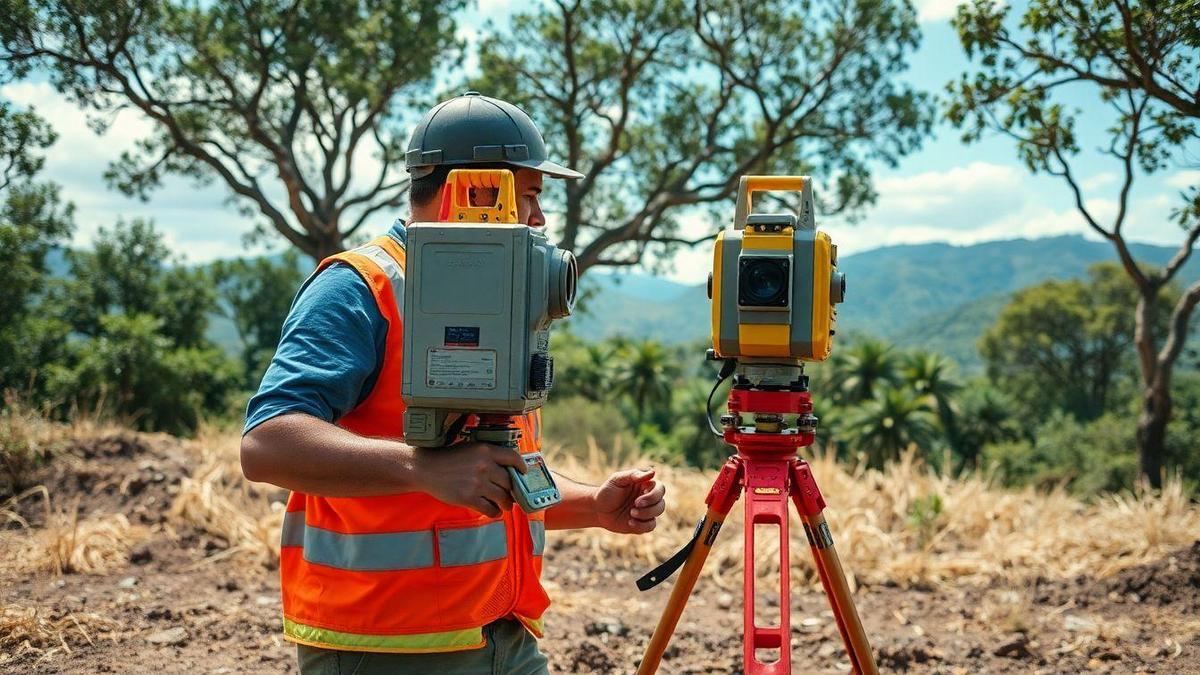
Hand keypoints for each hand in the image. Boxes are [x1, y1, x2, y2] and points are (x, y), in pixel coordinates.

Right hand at [412, 442, 526, 517]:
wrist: (426, 469)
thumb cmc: (448, 458)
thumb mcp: (470, 449)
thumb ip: (488, 455)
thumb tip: (508, 468)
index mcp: (485, 450)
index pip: (513, 458)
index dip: (521, 467)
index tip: (523, 473)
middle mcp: (484, 466)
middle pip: (509, 481)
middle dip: (512, 490)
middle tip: (512, 495)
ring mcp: (477, 483)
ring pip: (502, 497)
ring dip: (506, 504)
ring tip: (505, 505)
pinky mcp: (468, 498)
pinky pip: (489, 509)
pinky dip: (494, 512)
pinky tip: (493, 511)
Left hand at [594, 468, 665, 533]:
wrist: (597, 509)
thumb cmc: (607, 491)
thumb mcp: (617, 479)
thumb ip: (633, 475)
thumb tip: (653, 472)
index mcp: (645, 485)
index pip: (660, 488)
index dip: (654, 495)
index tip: (639, 499)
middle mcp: (648, 498)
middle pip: (661, 503)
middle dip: (650, 506)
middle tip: (635, 505)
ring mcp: (646, 511)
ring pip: (657, 514)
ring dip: (646, 514)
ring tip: (631, 513)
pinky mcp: (642, 523)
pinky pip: (651, 526)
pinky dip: (642, 525)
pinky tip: (630, 523)